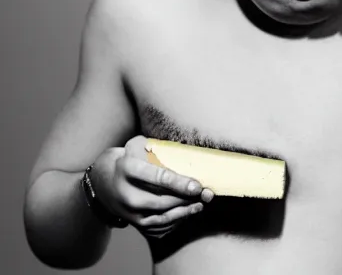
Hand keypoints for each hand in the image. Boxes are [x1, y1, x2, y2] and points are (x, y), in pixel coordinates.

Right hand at [90, 135, 213, 238]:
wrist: (102, 183)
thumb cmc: (126, 159)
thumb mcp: (135, 145)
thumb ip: (155, 147)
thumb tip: (183, 151)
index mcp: (128, 169)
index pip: (158, 178)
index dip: (180, 183)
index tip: (197, 186)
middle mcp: (127, 194)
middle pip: (164, 201)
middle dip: (188, 199)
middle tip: (207, 193)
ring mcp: (130, 213)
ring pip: (163, 217)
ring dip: (186, 211)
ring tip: (201, 203)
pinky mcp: (135, 224)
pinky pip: (160, 227)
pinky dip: (177, 221)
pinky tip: (189, 212)